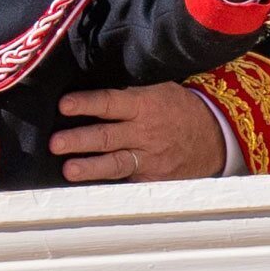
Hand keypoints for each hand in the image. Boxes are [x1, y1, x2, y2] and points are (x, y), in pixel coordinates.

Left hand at [52, 82, 225, 181]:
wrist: (215, 137)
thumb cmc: (179, 108)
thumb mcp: (160, 89)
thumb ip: (130, 91)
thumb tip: (92, 81)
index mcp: (145, 105)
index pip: (111, 103)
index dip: (87, 104)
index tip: (64, 105)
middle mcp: (145, 133)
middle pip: (107, 136)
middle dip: (79, 140)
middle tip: (55, 143)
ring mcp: (149, 159)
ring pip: (115, 164)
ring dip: (90, 168)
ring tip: (69, 170)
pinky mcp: (152, 179)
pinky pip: (127, 181)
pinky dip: (108, 184)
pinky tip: (87, 189)